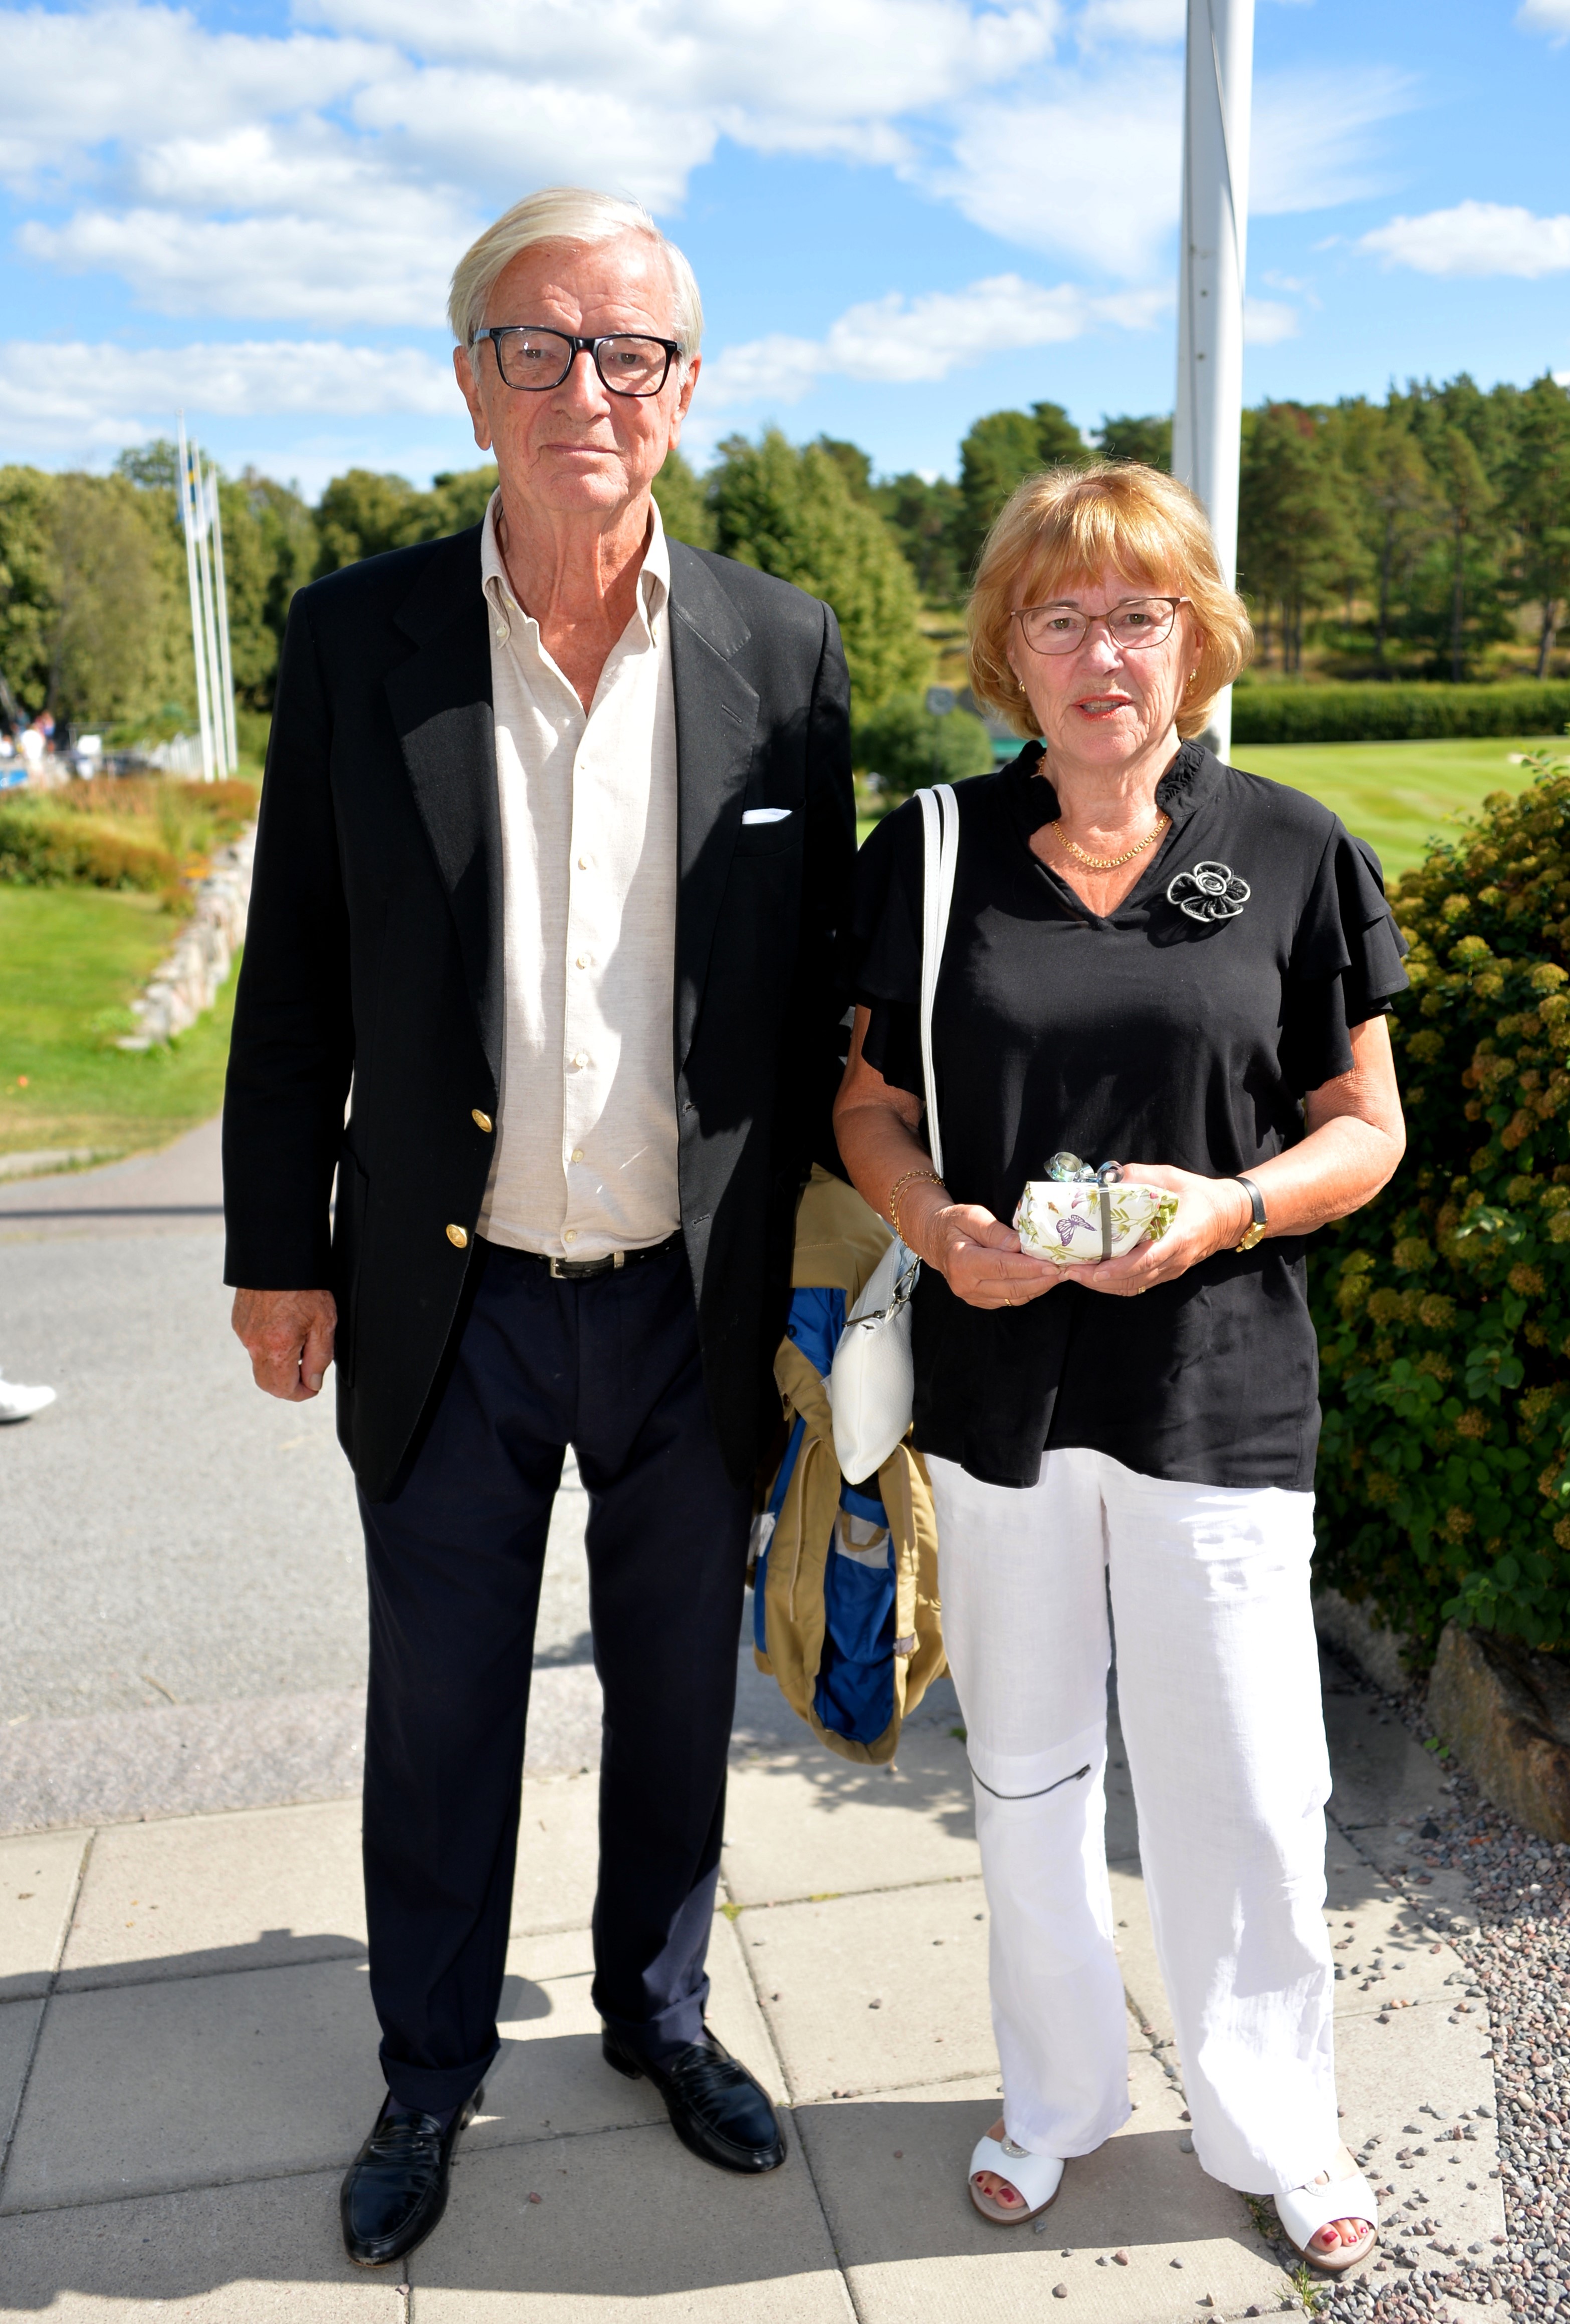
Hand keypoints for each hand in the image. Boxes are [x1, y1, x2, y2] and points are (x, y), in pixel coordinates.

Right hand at [232, 1287, 337, 1398]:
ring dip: (278, 1364)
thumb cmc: (307, 1286)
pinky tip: (284, 1327)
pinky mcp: (239, 1321)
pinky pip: (253, 1344)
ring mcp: (243, 1332)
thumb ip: (320, 1358)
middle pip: (267, 1383)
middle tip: (308, 1373)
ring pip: (260, 1363)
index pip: (284, 1390)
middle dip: (288, 1385)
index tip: (314, 1386)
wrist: (278, 1254)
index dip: (302, 1393)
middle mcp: (254, 1343)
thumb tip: (313, 1384)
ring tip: (299, 1343)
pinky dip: (268, 1346)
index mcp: (277, 1347)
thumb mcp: (324, 1322)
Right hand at [903, 1187, 1062, 1311]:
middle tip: (1066, 1269)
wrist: (935, 1239)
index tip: (1053, 1263)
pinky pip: (1010, 1300)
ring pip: (1014, 1297)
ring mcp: (972, 1297)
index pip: (1002, 1267)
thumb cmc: (953, 1223)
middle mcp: (965, 1285)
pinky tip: (1043, 1278)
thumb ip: (994, 1230)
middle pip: (1012, 1287)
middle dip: (1042, 1279)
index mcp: (961, 1262)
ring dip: (1040, 1286)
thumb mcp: (971, 1215)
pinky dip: (1030, 1290)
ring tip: (1061, 1273)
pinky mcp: (981, 1301)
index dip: (1030, 1267)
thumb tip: (1019, 1244)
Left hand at [1072, 1164, 1251, 1298]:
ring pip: (1134, 1286)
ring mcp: (1172, 1270)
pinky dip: (1115, 1284)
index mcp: (1177, 1237)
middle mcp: (1174, 1260)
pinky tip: (1095, 1277)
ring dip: (1103, 1285)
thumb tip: (1111, 1176)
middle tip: (1069, 1271)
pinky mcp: (1168, 1272)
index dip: (1119, 1269)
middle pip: (1133, 1279)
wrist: (1229, 1215)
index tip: (1095, 1271)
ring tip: (1075, 1275)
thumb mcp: (1172, 1177)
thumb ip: (1142, 1175)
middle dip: (1099, 1280)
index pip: (1146, 1260)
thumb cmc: (1199, 1195)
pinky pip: (1139, 1285)